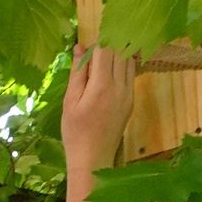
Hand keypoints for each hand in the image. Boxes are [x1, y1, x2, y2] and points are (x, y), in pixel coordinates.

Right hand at [60, 43, 137, 172]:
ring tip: (102, 58)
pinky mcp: (131, 100)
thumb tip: (80, 47)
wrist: (93, 159)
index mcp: (101, 86)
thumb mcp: (70, 102)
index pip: (105, 50)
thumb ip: (77, 73)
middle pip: (119, 51)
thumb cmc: (75, 132)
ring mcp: (128, 93)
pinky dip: (122, 66)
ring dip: (117, 53)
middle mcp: (119, 87)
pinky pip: (131, 74)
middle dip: (108, 44)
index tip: (88, 43)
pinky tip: (110, 70)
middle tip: (95, 48)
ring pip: (129, 60)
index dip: (96, 41)